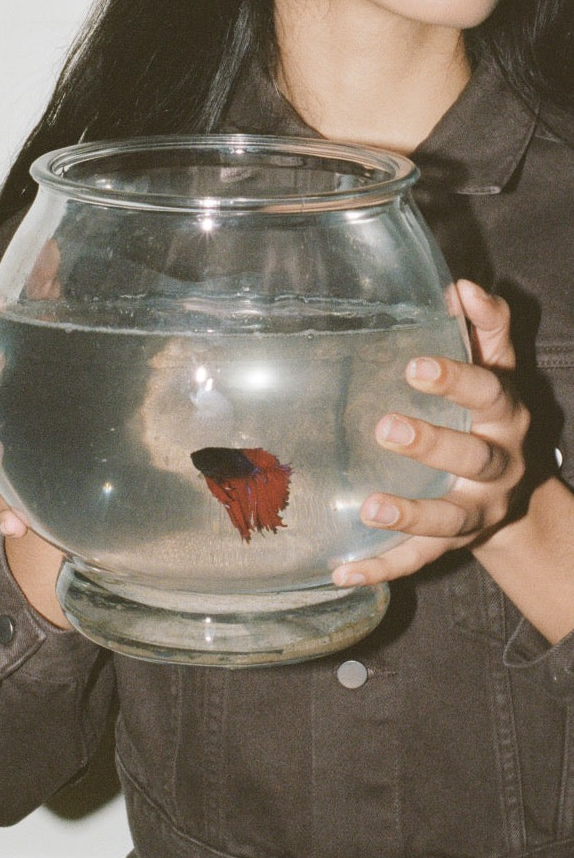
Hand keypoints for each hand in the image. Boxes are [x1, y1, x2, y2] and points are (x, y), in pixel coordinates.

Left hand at [333, 280, 530, 586]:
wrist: (515, 491)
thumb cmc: (490, 413)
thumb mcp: (497, 368)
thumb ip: (485, 328)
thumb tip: (460, 285)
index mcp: (506, 415)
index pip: (489, 392)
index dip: (456, 379)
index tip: (414, 366)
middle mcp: (499, 465)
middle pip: (475, 456)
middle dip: (434, 443)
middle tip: (386, 426)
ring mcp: (477, 511)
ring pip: (450, 518)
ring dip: (412, 515)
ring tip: (370, 508)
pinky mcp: (452, 546)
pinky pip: (418, 561)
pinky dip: (381, 568)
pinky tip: (341, 572)